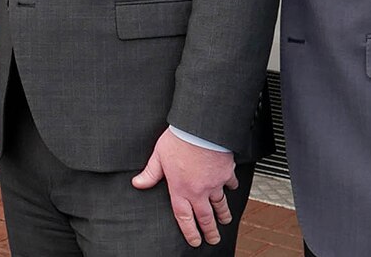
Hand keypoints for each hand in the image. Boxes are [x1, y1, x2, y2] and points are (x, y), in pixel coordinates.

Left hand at [130, 129, 236, 247]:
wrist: (201, 129)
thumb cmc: (179, 140)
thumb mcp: (159, 156)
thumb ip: (150, 173)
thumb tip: (138, 183)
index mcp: (180, 189)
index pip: (184, 217)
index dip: (189, 232)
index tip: (195, 241)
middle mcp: (199, 190)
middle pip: (205, 217)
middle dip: (210, 231)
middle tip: (213, 239)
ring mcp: (214, 183)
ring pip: (220, 204)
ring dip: (223, 214)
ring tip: (225, 221)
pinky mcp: (226, 173)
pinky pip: (230, 183)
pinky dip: (231, 187)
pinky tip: (232, 189)